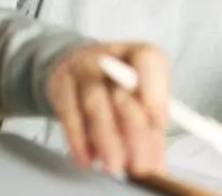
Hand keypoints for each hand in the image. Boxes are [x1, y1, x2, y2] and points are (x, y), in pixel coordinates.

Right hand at [46, 42, 169, 176]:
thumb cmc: (118, 85)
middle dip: (134, 133)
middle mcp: (109, 57)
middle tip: (140, 165)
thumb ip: (151, 125)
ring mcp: (81, 68)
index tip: (160, 128)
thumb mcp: (140, 95)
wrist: (77, 67)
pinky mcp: (60, 85)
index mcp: (139, 54)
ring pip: (94, 104)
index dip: (156, 95)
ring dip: (106, 140)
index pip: (149, 64)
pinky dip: (79, 142)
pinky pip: (69, 115)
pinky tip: (87, 161)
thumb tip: (157, 162)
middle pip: (122, 92)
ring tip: (115, 167)